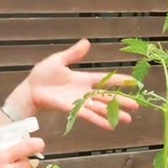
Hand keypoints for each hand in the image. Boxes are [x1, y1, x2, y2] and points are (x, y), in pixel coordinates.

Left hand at [9, 39, 140, 130]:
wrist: (30, 89)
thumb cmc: (42, 75)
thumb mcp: (59, 60)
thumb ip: (74, 54)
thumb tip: (87, 42)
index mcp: (83, 79)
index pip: (106, 80)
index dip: (120, 81)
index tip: (134, 83)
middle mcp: (85, 92)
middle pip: (108, 96)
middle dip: (122, 101)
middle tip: (137, 106)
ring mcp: (79, 102)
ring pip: (101, 108)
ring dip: (114, 113)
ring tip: (128, 120)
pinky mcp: (72, 109)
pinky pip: (88, 115)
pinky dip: (99, 120)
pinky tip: (110, 126)